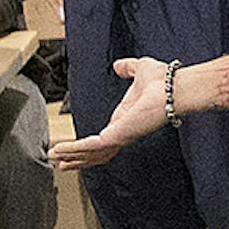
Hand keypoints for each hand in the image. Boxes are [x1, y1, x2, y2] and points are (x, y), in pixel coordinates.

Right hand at [48, 57, 166, 169]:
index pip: (103, 137)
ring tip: (54, 159)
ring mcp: (120, 136)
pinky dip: (74, 149)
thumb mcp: (139, 70)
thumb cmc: (164, 81)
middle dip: (76, 157)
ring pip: (91, 153)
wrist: (174, 87)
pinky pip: (91, 146)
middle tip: (58, 162)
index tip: (74, 145)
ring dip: (71, 156)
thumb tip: (119, 66)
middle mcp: (122, 131)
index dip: (87, 143)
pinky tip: (60, 150)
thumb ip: (128, 68)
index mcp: (125, 119)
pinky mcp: (117, 136)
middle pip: (95, 152)